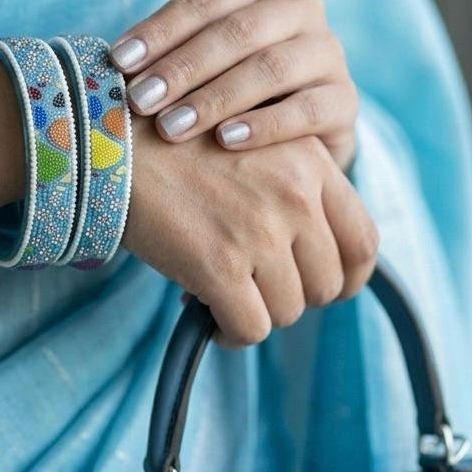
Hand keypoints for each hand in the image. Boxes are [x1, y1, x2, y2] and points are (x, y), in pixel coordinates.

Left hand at [110, 0, 357, 170]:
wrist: (292, 131)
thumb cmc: (224, 87)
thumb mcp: (196, 62)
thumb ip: (163, 56)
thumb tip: (106, 70)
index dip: (160, 30)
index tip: (118, 62)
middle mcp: (298, 7)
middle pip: (238, 31)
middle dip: (183, 67)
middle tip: (140, 101)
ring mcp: (327, 51)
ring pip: (272, 67)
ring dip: (216, 97)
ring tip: (173, 127)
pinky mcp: (344, 99)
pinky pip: (308, 108)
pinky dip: (266, 125)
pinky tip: (226, 142)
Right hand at [122, 117, 377, 345]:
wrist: (108, 138)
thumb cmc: (169, 143)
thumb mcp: (247, 143)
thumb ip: (288, 187)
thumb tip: (302, 256)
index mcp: (309, 162)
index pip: (363, 240)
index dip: (348, 276)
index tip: (324, 289)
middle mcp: (294, 196)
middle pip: (327, 283)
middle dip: (293, 295)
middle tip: (255, 289)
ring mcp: (258, 231)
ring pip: (289, 310)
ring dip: (257, 312)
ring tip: (221, 295)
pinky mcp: (219, 264)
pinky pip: (250, 327)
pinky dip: (231, 333)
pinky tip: (206, 315)